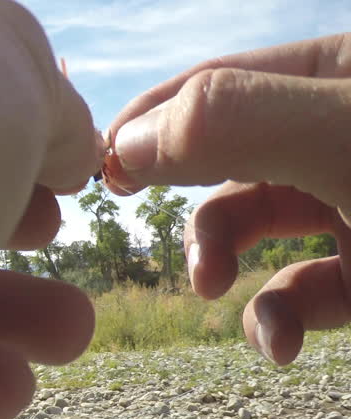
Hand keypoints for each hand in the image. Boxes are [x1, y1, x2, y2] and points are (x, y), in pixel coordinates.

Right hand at [104, 34, 350, 363]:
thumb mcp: (340, 139)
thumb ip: (233, 124)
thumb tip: (124, 144)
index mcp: (333, 75)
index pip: (215, 83)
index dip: (146, 120)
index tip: (92, 168)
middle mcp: (332, 134)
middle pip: (220, 157)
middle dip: (176, 193)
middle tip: (122, 210)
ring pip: (253, 229)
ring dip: (216, 263)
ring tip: (212, 288)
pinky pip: (301, 294)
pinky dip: (276, 319)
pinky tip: (277, 343)